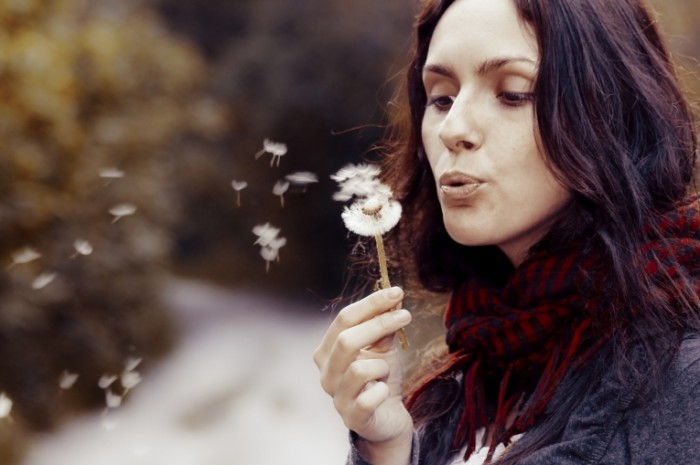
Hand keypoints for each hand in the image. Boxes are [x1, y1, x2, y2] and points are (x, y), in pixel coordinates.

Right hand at [313, 287, 413, 463]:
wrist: (388, 416)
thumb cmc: (381, 377)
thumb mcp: (383, 348)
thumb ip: (383, 326)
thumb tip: (393, 298)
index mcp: (327, 351)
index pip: (344, 319)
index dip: (371, 304)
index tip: (396, 292)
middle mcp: (326, 373)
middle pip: (346, 340)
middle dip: (379, 324)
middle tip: (406, 316)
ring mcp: (337, 397)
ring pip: (359, 369)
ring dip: (382, 365)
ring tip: (386, 371)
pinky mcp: (352, 418)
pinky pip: (369, 399)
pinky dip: (383, 391)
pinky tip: (384, 391)